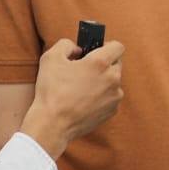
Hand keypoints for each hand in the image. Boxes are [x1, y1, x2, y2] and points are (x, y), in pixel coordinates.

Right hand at [25, 39, 124, 156]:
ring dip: (103, 81)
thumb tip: (77, 49)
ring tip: (83, 87)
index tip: (96, 51)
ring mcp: (114, 96)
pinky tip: (85, 100)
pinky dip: (102, 96)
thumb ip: (66, 44)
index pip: (118, 46)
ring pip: (114, 81)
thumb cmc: (51, 91)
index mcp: (100, 63)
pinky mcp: (112, 110)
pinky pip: (111, 97)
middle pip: (117, 63)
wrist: (53, 124)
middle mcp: (112, 78)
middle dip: (104, 63)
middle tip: (85, 69)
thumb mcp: (51, 58)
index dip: (107, 46)